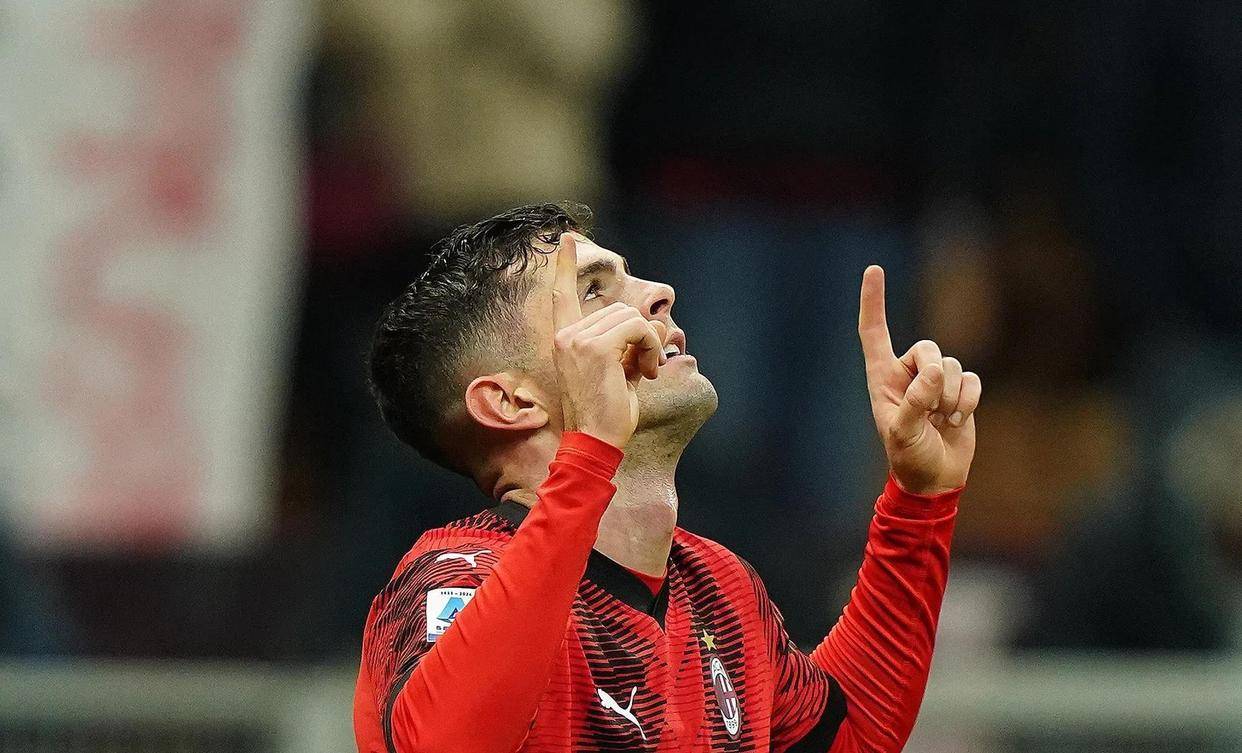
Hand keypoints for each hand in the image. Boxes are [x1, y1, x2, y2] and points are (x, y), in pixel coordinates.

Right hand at [551, 233, 664, 448]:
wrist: (594, 443)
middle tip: (645, 367)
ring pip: (632, 318)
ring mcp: (578, 340)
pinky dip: (650, 348)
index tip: (565, 238)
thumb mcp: (619, 370)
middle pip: (620, 309)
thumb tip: (655, 327)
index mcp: (565, 339)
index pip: (561, 295)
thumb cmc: (607, 413)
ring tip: (644, 372)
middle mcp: (566, 335)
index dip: (563, 265)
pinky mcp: (596, 347)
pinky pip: (637, 329)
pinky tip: (646, 372)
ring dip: (649, 344)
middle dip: (643, 335)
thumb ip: (629, 344)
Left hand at [857, 265, 981, 494]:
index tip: (874, 269)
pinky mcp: (959, 391)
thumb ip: (915, 403)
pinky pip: (972, 379)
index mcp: (882, 378)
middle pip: (928, 348)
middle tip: (932, 410)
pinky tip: (956, 421)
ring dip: (951, 397)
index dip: (874, 301)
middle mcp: (907, 373)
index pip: (874, 332)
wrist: (935, 479)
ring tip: (941, 422)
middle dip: (936, 377)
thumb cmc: (909, 458)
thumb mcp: (903, 434)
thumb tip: (933, 373)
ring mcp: (935, 381)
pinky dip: (968, 400)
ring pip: (952, 365)